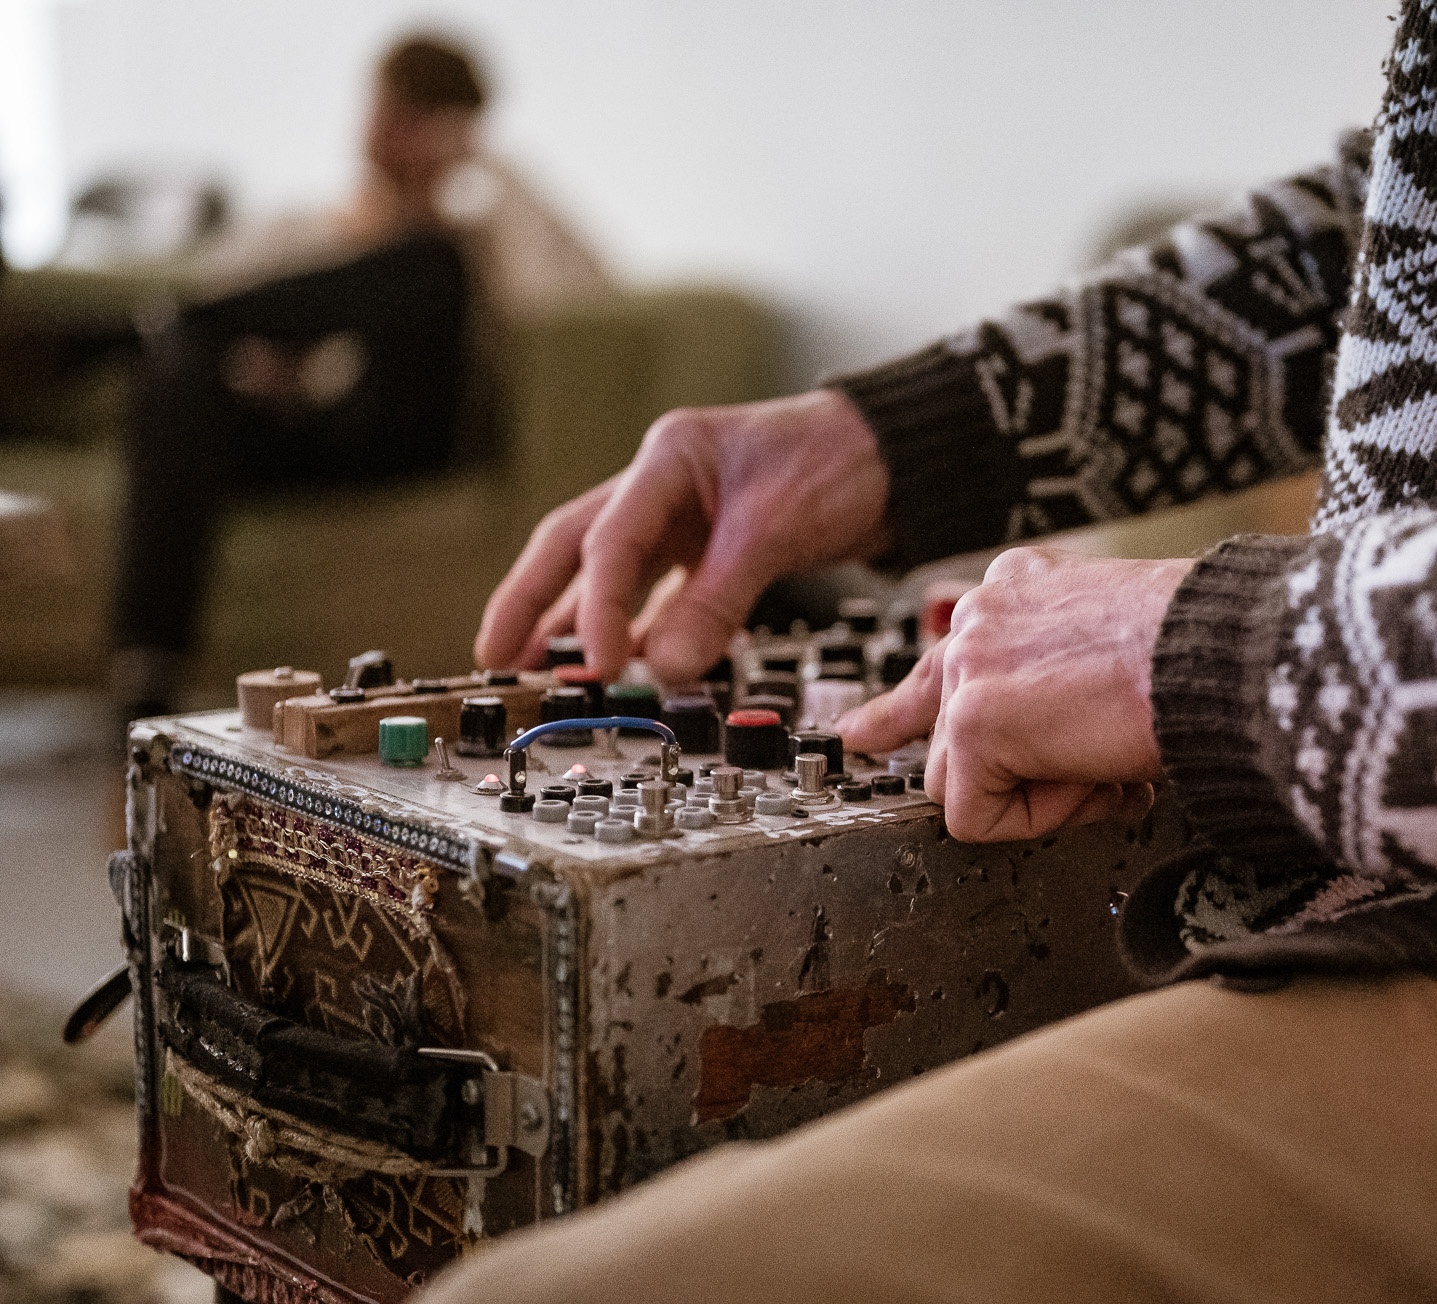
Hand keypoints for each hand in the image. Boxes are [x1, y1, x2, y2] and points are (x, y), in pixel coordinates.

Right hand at [474, 390, 889, 681]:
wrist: (904, 459)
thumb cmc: (842, 463)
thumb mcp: (775, 530)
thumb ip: (718, 600)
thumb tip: (666, 669)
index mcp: (669, 459)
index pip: (610, 541)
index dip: (596, 608)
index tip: (599, 664)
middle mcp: (667, 485)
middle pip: (576, 546)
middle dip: (531, 603)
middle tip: (491, 656)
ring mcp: (688, 518)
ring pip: (612, 574)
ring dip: (575, 620)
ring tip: (536, 669)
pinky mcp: (715, 549)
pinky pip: (660, 594)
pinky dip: (637, 628)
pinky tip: (618, 661)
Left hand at [836, 548, 1194, 841]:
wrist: (1221, 653)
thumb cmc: (1197, 652)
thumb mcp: (1114, 644)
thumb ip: (1056, 678)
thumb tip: (1047, 739)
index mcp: (1017, 590)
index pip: (945, 657)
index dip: (901, 710)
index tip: (863, 735)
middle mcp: (982, 618)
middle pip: (943, 732)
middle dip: (1001, 773)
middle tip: (1082, 777)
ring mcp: (971, 668)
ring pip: (959, 780)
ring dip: (1040, 793)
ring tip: (1110, 763)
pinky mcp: (973, 721)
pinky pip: (977, 817)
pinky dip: (1043, 818)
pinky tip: (1096, 777)